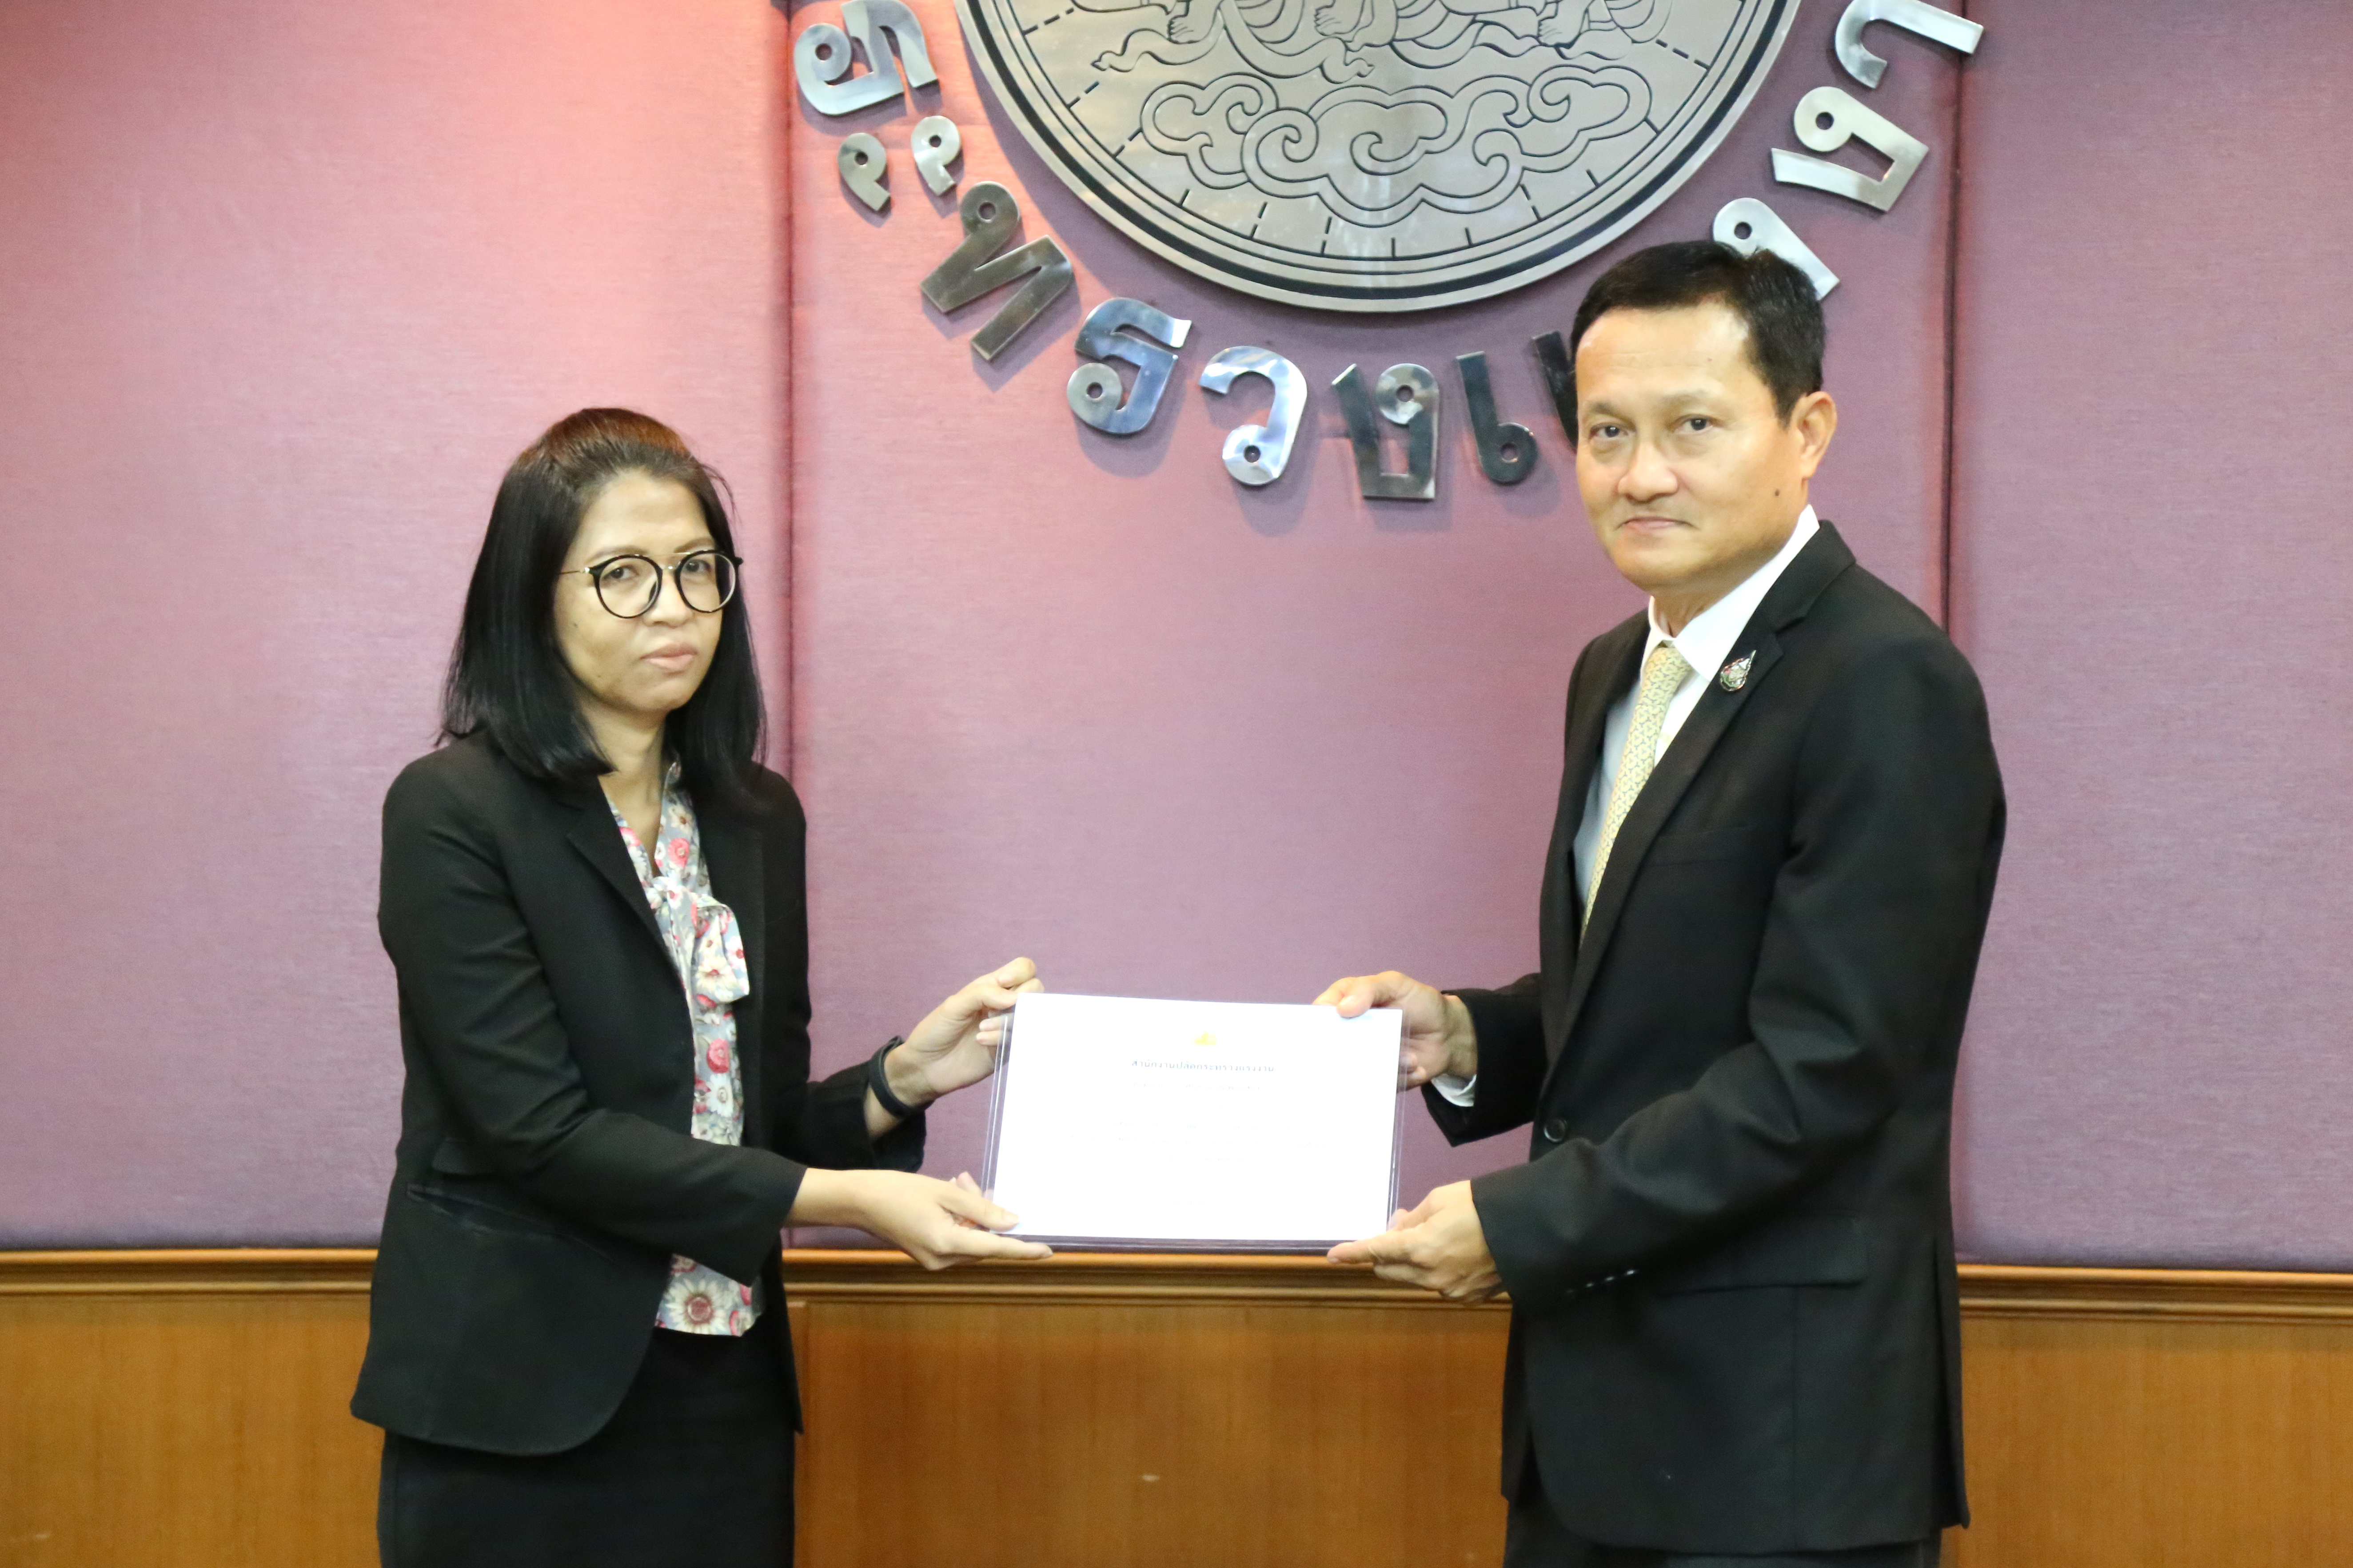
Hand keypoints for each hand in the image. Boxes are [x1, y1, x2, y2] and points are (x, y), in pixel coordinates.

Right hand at [792, 1168, 1053, 1269]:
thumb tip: (1013, 1222)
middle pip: (983, 1242)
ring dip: (971, 1212)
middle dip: (985, 1213)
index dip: (1024, 1249)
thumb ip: (982, 1209)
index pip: (996, 1249)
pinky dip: (959, 1218)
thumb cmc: (898, 1190)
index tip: (1049, 1251)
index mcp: (948, 1244)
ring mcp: (933, 1259)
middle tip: (967, 1181)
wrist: (858, 1200)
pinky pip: (956, 1238)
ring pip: (970, 1238)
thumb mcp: (945, 1192)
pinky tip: (948, 1192)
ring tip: (955, 1181)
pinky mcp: (926, 1253)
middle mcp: (942, 1259)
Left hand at [886, 957, 1043, 1109]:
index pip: (1023, 969)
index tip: (1003, 983)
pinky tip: (981, 1042)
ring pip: (1031, 1015)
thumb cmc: (936, 1030)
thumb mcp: (954, 1005)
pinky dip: (1002, 1037)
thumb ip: (983, 994)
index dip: (1020, 973)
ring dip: (1007, 1020)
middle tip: (992, 1010)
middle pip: (1036, 989)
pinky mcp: (1008, 1049)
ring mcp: (1009, 1028)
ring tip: (981, 1030)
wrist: (925, 1067)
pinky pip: (1020, 1038)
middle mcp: (1005, 1005)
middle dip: (1019, 998)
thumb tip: (1015, 998)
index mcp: (992, 987)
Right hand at [1313, 970, 1475, 1088]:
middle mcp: (1349, 1036)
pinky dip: (1399, 1076)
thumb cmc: (1419, 1002)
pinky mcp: (1379, 1079)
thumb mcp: (1395, 984)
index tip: (1329, 1031)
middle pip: (1330, 1049)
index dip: (1317, 1025)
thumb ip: (1368, 989)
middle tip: (1366, 1051)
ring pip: (1354, 1071)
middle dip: (1344, 1053)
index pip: (1320, 1016)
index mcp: (1345, 1008)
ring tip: (1408, 1057)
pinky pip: (1378, 1086)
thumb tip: (1341, 1009)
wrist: (1450, 1034)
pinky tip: (1415, 1065)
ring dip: (1382, 1065)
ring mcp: (1363, 1060)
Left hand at [1326, 1182, 1501, 1302]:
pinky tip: (1455, 1253)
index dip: (1352, 1252)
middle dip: (1386, 1252)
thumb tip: (1397, 1228)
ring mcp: (1449, 1291)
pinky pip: (1438, 1285)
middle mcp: (1430, 1276)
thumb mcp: (1440, 1199)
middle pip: (1389, 1270)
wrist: (1529, 1229)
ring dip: (1411, 1261)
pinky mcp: (1467, 1298)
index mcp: (1420, 1249)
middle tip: (1404, 1225)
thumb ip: (1412, 1218)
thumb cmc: (1482, 1206)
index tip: (1332, 1256)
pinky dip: (1435, 1271)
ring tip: (1435, 1235)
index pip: (1376, 1251)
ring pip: (1413, 1278)